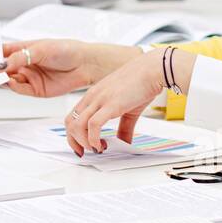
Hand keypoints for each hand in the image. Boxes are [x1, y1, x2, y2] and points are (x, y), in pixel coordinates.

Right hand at [0, 39, 139, 97]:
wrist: (85, 64)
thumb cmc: (65, 50)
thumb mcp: (40, 49)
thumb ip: (19, 57)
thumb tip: (1, 64)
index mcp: (22, 50)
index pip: (0, 53)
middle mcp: (23, 64)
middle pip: (1, 69)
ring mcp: (28, 77)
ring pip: (8, 80)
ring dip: (0, 79)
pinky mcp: (35, 90)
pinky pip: (19, 89)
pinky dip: (12, 86)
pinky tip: (8, 81)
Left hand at [63, 48, 196, 155]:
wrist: (152, 69)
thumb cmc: (141, 84)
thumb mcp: (128, 108)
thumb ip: (124, 127)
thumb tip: (125, 143)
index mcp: (93, 96)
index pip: (72, 117)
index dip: (73, 135)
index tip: (82, 148)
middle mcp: (92, 97)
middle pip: (69, 122)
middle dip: (74, 142)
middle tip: (86, 152)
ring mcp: (100, 100)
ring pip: (77, 125)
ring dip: (84, 143)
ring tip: (98, 149)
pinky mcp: (110, 104)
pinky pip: (93, 125)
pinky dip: (94, 139)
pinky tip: (102, 145)